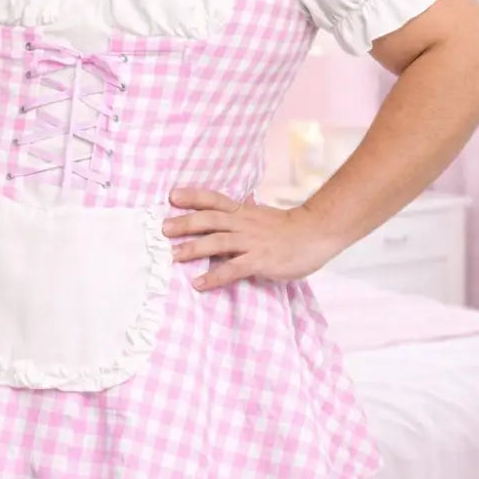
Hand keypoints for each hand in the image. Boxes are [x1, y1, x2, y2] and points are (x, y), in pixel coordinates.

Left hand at [162, 186, 339, 289]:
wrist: (315, 234)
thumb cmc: (288, 227)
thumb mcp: (260, 216)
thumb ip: (241, 215)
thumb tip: (226, 211)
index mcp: (242, 211)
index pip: (213, 199)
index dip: (192, 196)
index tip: (171, 195)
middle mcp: (243, 223)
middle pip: (209, 219)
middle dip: (184, 223)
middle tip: (162, 229)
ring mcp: (251, 242)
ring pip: (216, 242)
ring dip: (192, 249)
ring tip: (172, 257)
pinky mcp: (259, 261)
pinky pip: (232, 269)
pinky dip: (214, 276)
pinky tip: (198, 283)